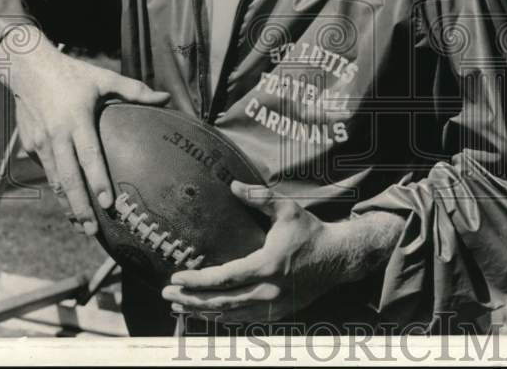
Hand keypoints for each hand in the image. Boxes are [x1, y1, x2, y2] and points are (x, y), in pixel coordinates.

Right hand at [0, 34, 170, 234]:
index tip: (108, 203)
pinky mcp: (29, 145)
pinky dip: (57, 189)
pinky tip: (68, 203)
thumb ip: (135, 90)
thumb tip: (166, 97)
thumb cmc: (70, 73)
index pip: (89, 157)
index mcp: (76, 121)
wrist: (26, 67)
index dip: (98, 182)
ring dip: (67, 205)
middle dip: (79, 208)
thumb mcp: (103, 77)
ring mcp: (39, 143)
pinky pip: (46, 171)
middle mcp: (56, 136)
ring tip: (80, 226)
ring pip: (54, 181)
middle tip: (92, 230)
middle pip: (68, 179)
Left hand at [161, 182, 404, 321]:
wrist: (339, 257)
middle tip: (167, 296)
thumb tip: (232, 185)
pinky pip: (245, 321)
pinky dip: (223, 320)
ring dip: (202, 313)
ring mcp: (274, 306)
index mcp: (267, 265)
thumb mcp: (287, 209)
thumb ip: (259, 197)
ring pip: (231, 316)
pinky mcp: (279, 313)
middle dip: (191, 300)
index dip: (197, 281)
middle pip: (221, 303)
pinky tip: (209, 314)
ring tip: (179, 308)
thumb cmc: (311, 231)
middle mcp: (268, 291)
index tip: (175, 278)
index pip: (224, 278)